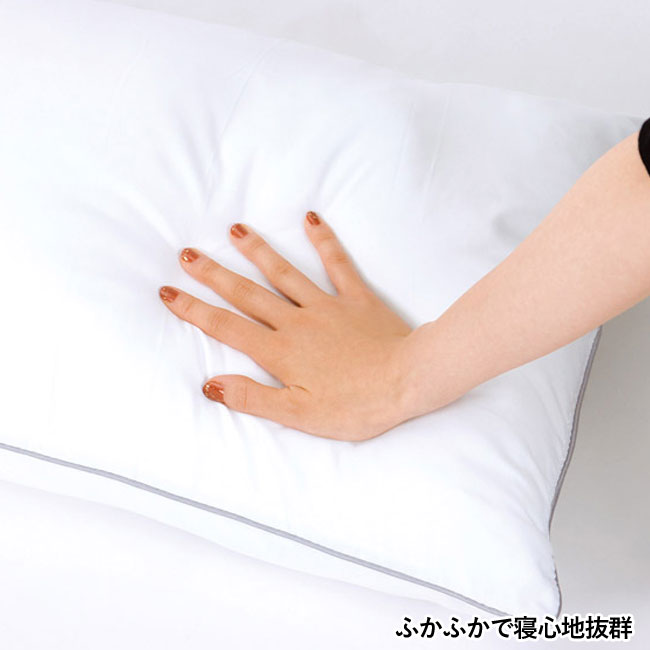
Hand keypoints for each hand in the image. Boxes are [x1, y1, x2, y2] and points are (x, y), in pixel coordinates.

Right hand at [158, 211, 414, 440]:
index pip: (227, 327)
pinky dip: (323, 240)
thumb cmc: (356, 406)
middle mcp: (297, 321)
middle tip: (187, 253)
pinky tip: (310, 218)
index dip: (194, 310)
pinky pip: (337, 263)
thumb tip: (211, 385)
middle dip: (214, 274)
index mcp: (280, 352)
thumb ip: (254, 398)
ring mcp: (326, 305)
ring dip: (257, 250)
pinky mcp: (356, 297)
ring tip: (234, 229)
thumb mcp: (300, 416)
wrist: (409, 381)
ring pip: (284, 273)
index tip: (168, 291)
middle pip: (247, 294)